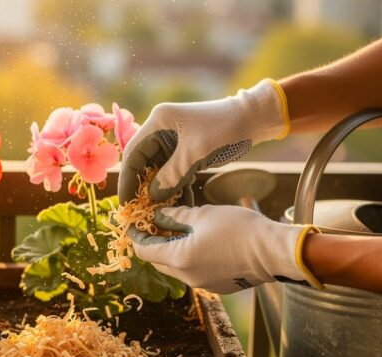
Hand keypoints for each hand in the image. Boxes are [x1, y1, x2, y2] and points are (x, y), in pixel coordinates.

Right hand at [118, 79, 288, 203]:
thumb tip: (151, 197)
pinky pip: (172, 171)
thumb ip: (171, 176)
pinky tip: (179, 203)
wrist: (254, 119)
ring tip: (160, 211)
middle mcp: (160, 129)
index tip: (126, 203)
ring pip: (157, 170)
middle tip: (140, 211)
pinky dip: (175, 186)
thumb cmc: (225, 130)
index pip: (133, 153)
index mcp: (158, 122)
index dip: (127, 179)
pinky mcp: (184, 149)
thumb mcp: (195, 154)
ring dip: (160, 190)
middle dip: (142, 187)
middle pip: (142, 162)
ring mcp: (172, 139)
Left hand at [130, 205, 320, 293]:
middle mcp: (187, 277)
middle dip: (153, 244)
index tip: (133, 224)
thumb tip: (157, 216)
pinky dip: (190, 258)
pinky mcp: (218, 286)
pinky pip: (195, 272)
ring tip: (178, 230)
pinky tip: (200, 242)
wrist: (275, 252)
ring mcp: (203, 284)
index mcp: (179, 259)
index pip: (145, 250)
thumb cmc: (240, 229)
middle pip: (158, 261)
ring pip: (177, 268)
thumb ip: (175, 217)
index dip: (136, 236)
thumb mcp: (203, 215)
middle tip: (155, 224)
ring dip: (172, 251)